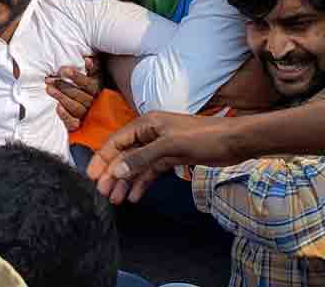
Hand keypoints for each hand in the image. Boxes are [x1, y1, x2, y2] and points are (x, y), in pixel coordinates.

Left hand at [46, 56, 102, 131]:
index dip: (76, 77)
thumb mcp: (93, 76)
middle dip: (63, 86)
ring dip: (61, 97)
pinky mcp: (78, 125)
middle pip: (79, 95)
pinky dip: (65, 116)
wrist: (89, 111)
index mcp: (96, 89)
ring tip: (48, 89)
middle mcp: (92, 103)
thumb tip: (88, 59)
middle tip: (49, 80)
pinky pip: (73, 123)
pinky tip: (57, 107)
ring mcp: (86, 115)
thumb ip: (93, 67)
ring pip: (75, 107)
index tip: (63, 70)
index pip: (88, 84)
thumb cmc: (87, 87)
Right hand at [87, 111, 240, 204]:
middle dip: (112, 173)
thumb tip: (116, 170)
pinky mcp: (171, 158)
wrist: (234, 141)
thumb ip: (141, 158)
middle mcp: (150, 134)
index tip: (91, 177)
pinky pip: (151, 171)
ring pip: (136, 166)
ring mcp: (161, 147)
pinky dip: (142, 183)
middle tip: (102, 192)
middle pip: (124, 155)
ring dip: (126, 181)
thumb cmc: (203, 137)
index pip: (117, 141)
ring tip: (116, 199)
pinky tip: (135, 196)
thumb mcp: (170, 146)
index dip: (102, 158)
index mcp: (146, 124)